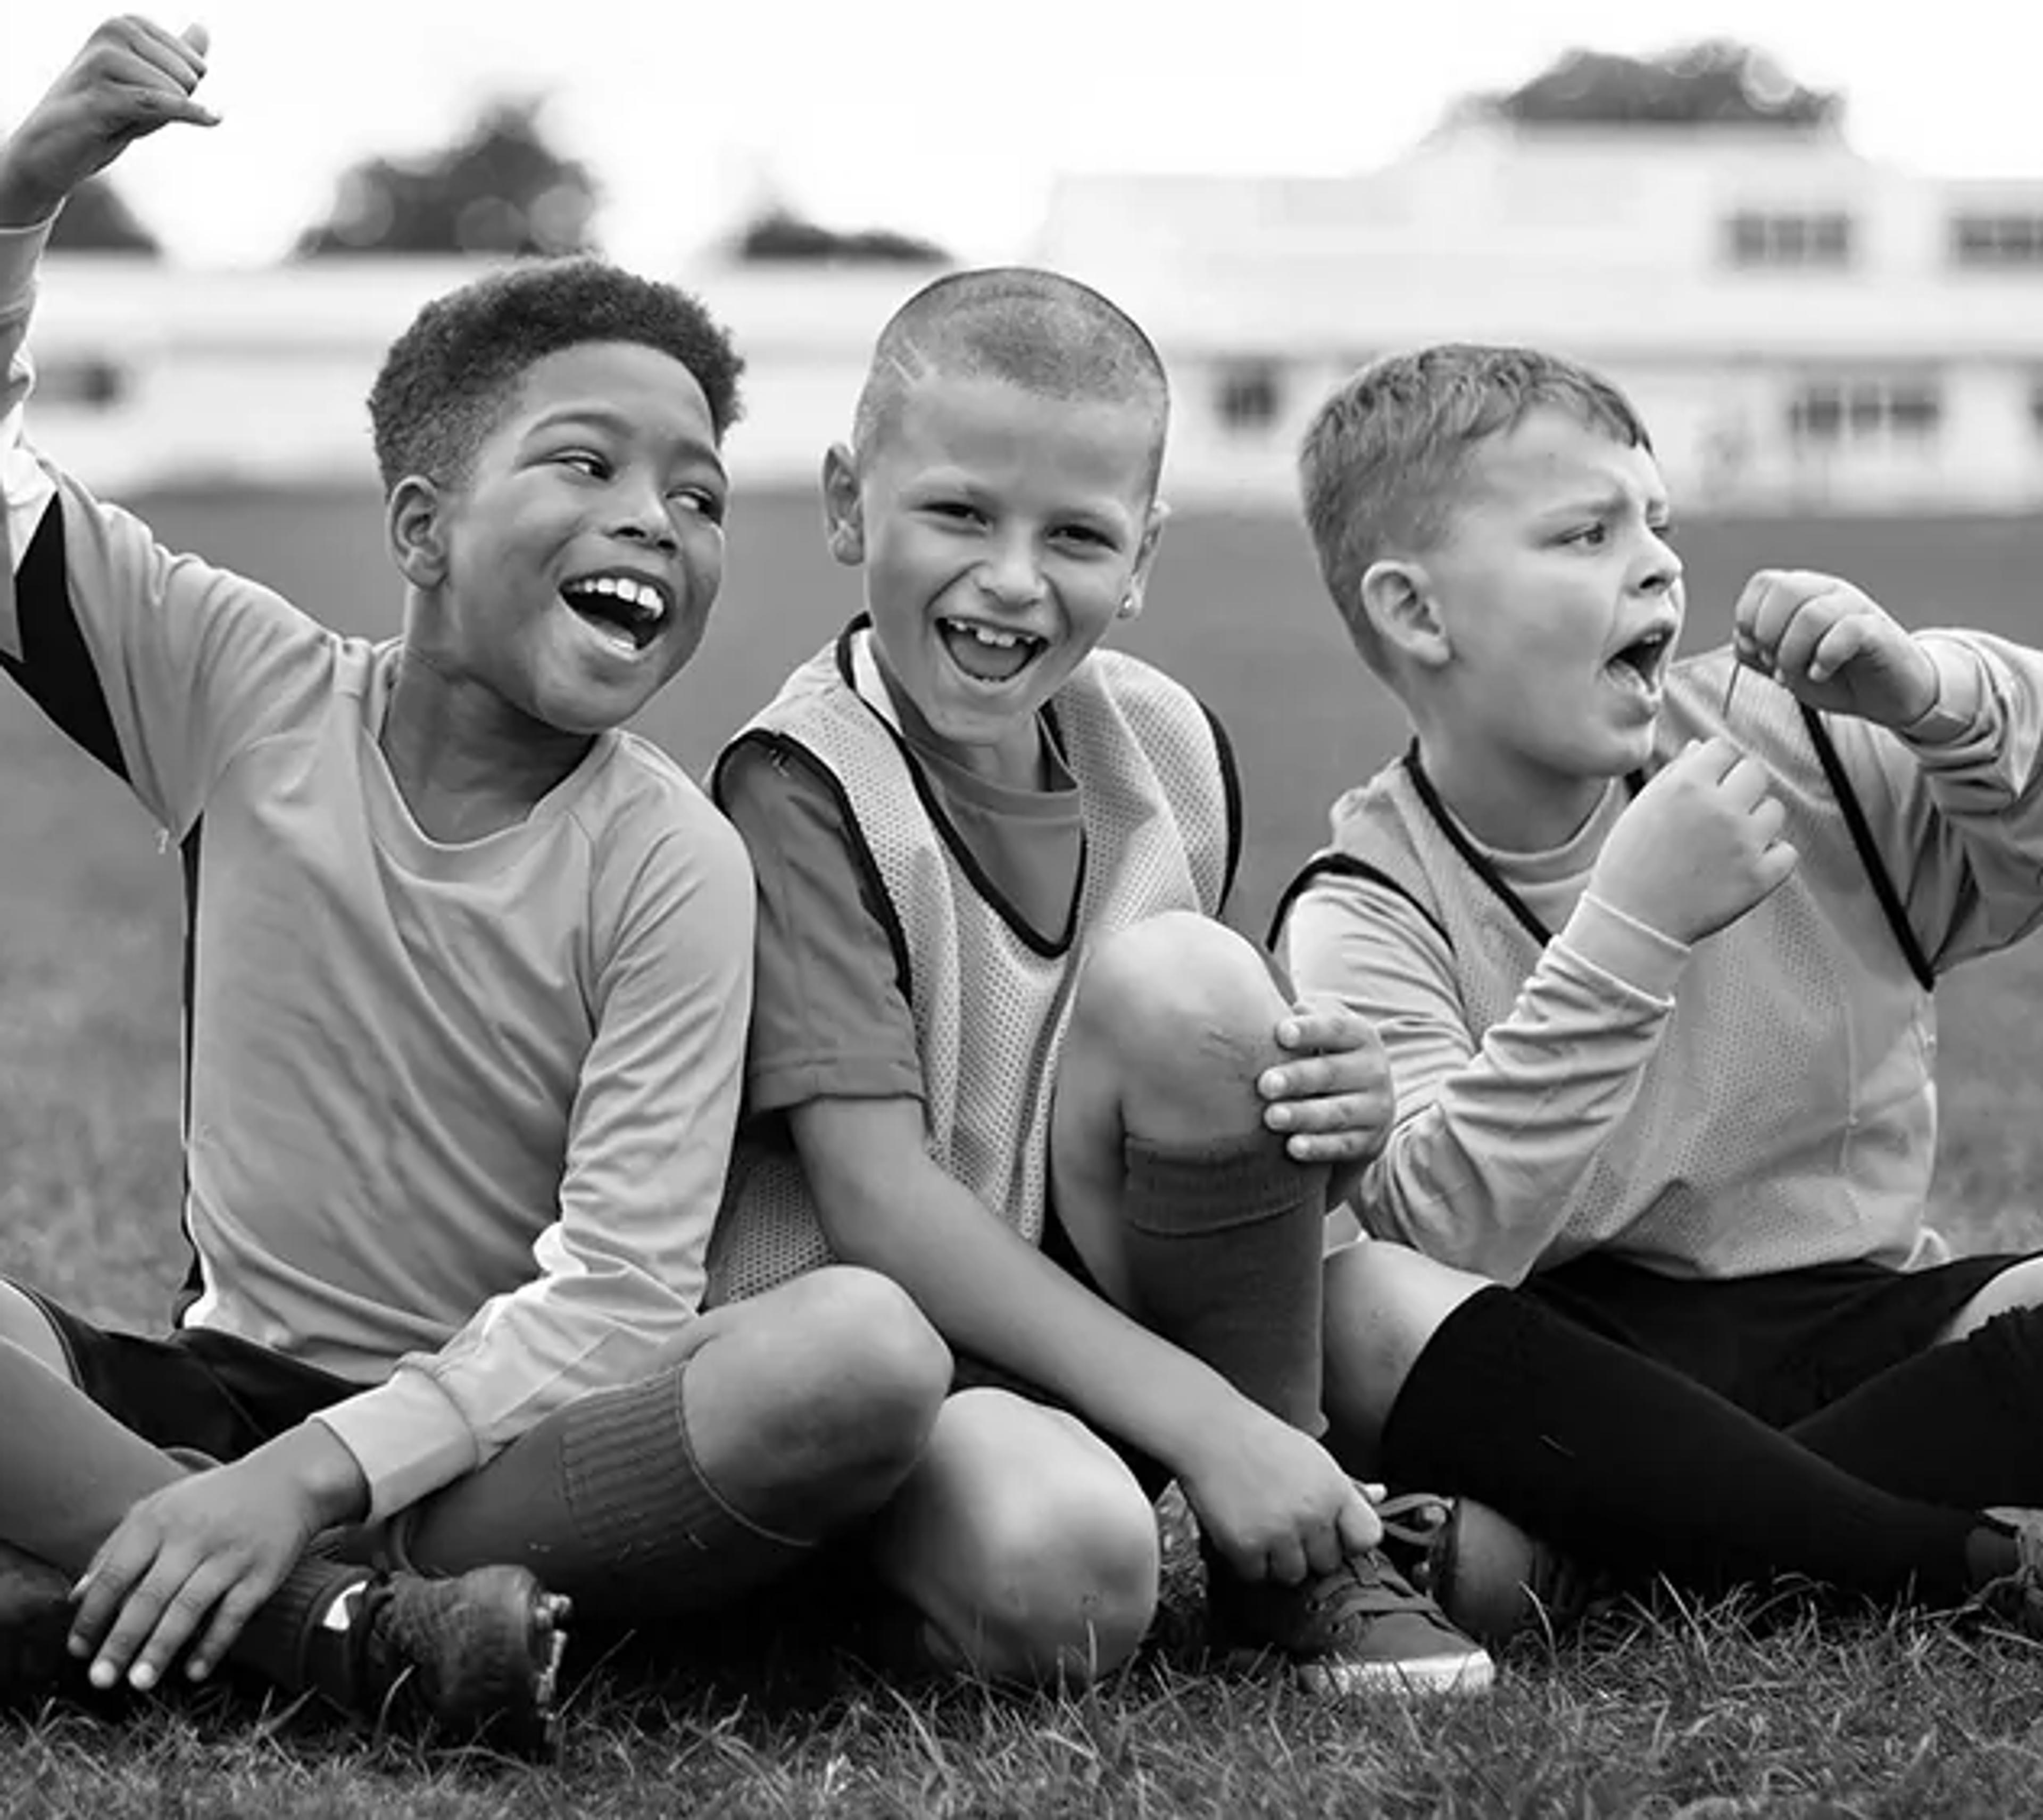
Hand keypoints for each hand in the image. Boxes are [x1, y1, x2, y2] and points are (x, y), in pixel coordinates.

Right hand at [0, 18, 215, 227]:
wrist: (53, 150)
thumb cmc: (106, 115)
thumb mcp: (148, 85)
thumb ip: (177, 58)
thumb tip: (203, 28)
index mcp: (126, 25)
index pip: (193, 63)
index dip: (184, 93)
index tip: (147, 98)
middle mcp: (112, 32)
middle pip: (186, 77)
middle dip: (175, 106)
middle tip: (132, 113)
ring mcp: (102, 61)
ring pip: (171, 90)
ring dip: (160, 120)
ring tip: (121, 121)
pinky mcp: (98, 96)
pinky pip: (155, 103)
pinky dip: (186, 112)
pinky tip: (213, 118)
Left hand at [68, 1425, 365, 1691]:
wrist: (287, 1481)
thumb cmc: (214, 1500)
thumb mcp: (161, 1508)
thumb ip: (117, 1547)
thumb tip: (78, 1596)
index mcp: (160, 1520)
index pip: (115, 1574)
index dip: (93, 1616)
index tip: (78, 1649)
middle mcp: (193, 1538)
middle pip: (148, 1597)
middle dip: (120, 1642)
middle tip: (100, 1678)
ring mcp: (229, 1557)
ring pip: (187, 1609)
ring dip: (160, 1649)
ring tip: (139, 1682)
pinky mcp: (261, 1574)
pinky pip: (233, 1615)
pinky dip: (212, 1645)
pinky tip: (194, 1671)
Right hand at [1176, 1400, 1380, 1583]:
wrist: (1209, 1429)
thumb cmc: (1261, 1439)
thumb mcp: (1312, 1456)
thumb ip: (1346, 1485)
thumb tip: (1380, 1495)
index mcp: (1334, 1489)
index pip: (1367, 1538)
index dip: (1350, 1539)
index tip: (1333, 1532)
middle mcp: (1312, 1514)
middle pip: (1328, 1563)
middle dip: (1309, 1550)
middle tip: (1286, 1523)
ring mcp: (1279, 1532)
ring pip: (1293, 1575)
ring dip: (1278, 1559)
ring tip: (1262, 1526)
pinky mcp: (1246, 1546)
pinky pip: (1256, 1575)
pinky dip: (1247, 1561)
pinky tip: (1242, 1530)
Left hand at [1257, 1000, 1392, 1167]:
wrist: (1364, 1106)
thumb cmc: (1327, 1057)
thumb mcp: (1324, 1030)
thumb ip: (1309, 1015)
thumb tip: (1294, 1008)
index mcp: (1361, 1036)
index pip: (1337, 1028)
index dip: (1310, 1030)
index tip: (1281, 1032)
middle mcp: (1374, 1070)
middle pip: (1333, 1072)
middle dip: (1298, 1078)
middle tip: (1265, 1084)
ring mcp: (1376, 1108)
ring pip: (1338, 1112)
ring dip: (1303, 1115)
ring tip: (1271, 1117)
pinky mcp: (1369, 1141)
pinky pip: (1343, 1145)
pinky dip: (1319, 1147)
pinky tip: (1293, 1147)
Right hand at [1588, 735, 1798, 944]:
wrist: (1632, 921)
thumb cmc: (1629, 864)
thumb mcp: (1640, 809)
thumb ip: (1673, 773)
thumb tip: (1700, 748)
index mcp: (1687, 785)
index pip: (1723, 749)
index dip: (1714, 765)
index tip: (1706, 784)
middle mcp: (1721, 808)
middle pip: (1755, 772)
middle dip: (1740, 787)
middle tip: (1720, 811)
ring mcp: (1744, 843)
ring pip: (1775, 811)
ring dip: (1756, 821)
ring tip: (1729, 841)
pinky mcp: (1760, 877)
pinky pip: (1786, 852)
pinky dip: (1770, 857)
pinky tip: (1743, 864)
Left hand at [1731, 568, 1937, 729]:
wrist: (1888, 695)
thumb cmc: (1836, 676)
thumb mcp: (1785, 666)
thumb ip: (1756, 652)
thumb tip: (1742, 640)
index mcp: (1803, 595)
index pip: (1764, 583)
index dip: (1749, 616)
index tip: (1756, 650)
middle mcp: (1829, 593)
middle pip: (1784, 589)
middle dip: (1768, 633)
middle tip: (1775, 664)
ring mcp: (1856, 607)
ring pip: (1811, 613)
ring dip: (1792, 653)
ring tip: (1798, 675)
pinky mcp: (1878, 631)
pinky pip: (1847, 631)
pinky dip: (1825, 657)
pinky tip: (1820, 674)